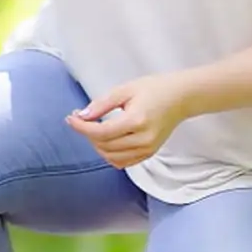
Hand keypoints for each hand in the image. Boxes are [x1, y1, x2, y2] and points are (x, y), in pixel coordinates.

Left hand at [66, 73, 192, 168]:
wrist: (181, 98)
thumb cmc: (154, 89)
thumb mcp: (125, 90)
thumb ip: (101, 104)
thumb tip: (81, 116)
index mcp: (136, 121)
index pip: (101, 132)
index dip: (82, 127)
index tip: (70, 118)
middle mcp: (143, 139)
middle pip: (104, 146)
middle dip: (88, 134)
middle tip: (81, 119)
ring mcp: (147, 149)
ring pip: (111, 157)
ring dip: (97, 145)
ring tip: (93, 128)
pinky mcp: (149, 154)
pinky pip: (123, 162)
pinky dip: (110, 154)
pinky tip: (106, 140)